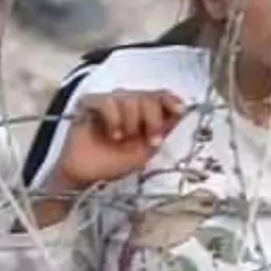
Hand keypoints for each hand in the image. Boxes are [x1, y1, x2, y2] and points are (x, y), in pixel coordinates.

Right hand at [51, 91, 184, 192]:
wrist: (88, 174)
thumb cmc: (116, 162)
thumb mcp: (148, 149)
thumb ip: (163, 129)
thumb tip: (181, 112)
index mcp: (144, 112)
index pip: (160, 95)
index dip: (171, 100)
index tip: (180, 110)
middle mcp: (128, 103)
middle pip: (148, 96)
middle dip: (153, 120)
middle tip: (150, 140)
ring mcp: (109, 102)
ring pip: (129, 97)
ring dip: (132, 122)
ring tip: (124, 139)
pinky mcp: (90, 103)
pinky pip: (107, 102)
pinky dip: (114, 119)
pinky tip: (113, 135)